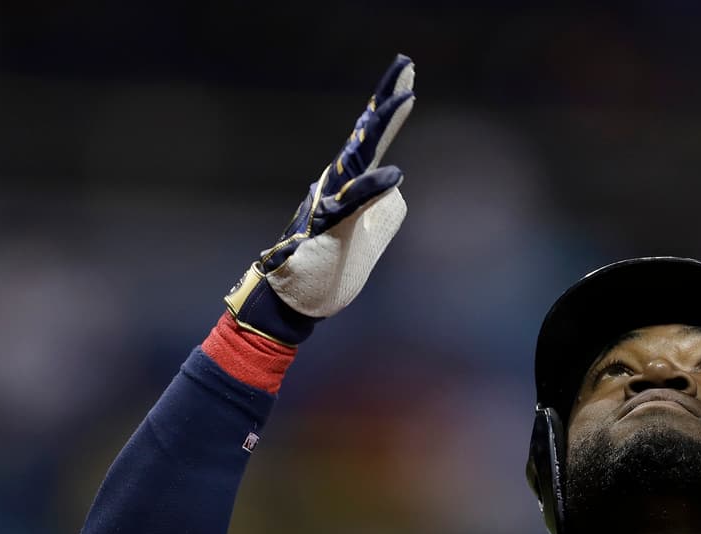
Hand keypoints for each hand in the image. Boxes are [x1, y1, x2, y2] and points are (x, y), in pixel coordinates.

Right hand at [225, 55, 415, 343]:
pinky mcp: (330, 229)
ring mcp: (330, 204)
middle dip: (386, 102)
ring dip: (382, 129)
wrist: (294, 300)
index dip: (389, 111)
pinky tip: (394, 175)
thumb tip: (390, 189)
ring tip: (405, 100)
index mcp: (347, 187)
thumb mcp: (367, 235)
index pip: (372, 142)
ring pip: (359, 160)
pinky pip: (353, 205)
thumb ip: (378, 207)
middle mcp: (336, 187)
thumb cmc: (328, 269)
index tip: (406, 78)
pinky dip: (372, 189)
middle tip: (405, 65)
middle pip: (366, 138)